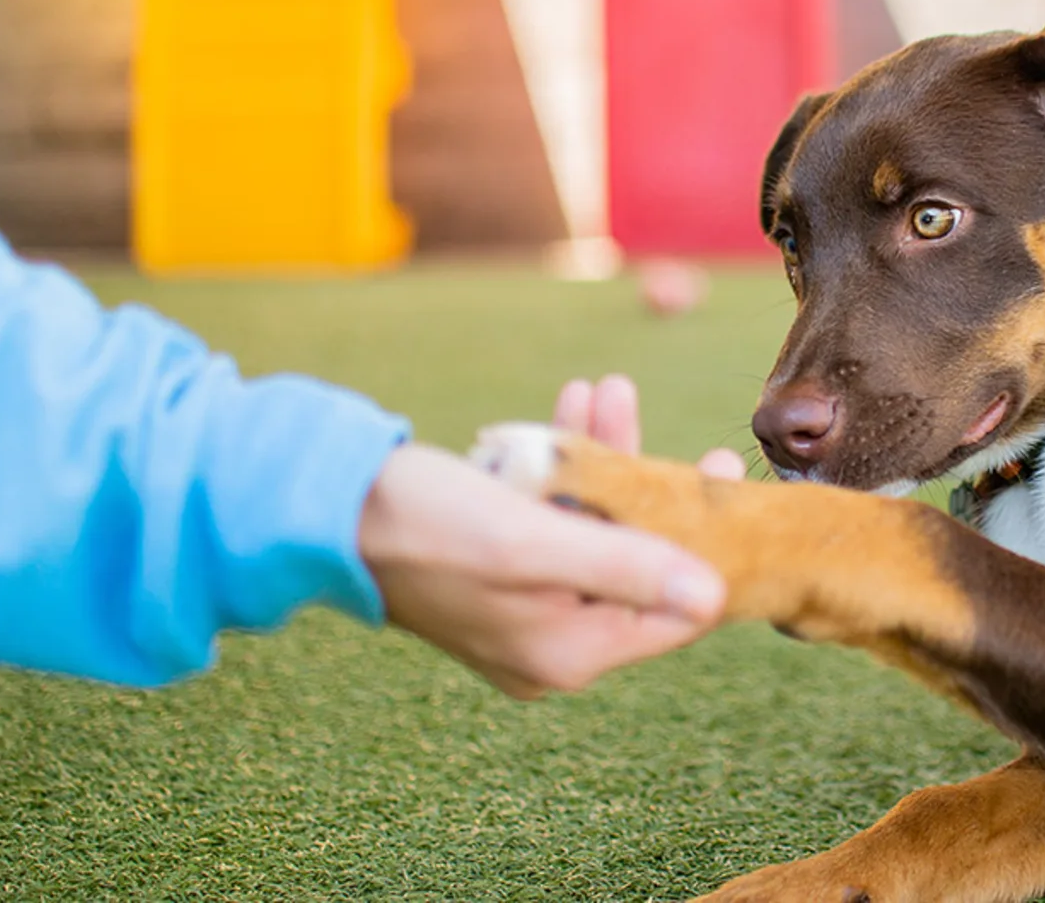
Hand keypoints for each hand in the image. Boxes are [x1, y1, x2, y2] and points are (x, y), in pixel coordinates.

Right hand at [362, 376, 743, 698]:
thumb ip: (628, 568)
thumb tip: (715, 596)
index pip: (675, 612)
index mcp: (570, 653)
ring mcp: (525, 609)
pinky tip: (573, 408)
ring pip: (596, 530)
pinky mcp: (499, 572)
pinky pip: (554, 521)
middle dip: (655, 487)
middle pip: (640, 566)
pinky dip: (567, 469)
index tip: (722, 477)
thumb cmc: (426, 523)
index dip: (707, 544)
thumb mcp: (535, 541)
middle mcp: (552, 644)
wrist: (321, 509)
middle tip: (693, 438)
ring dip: (609, 461)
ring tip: (611, 392)